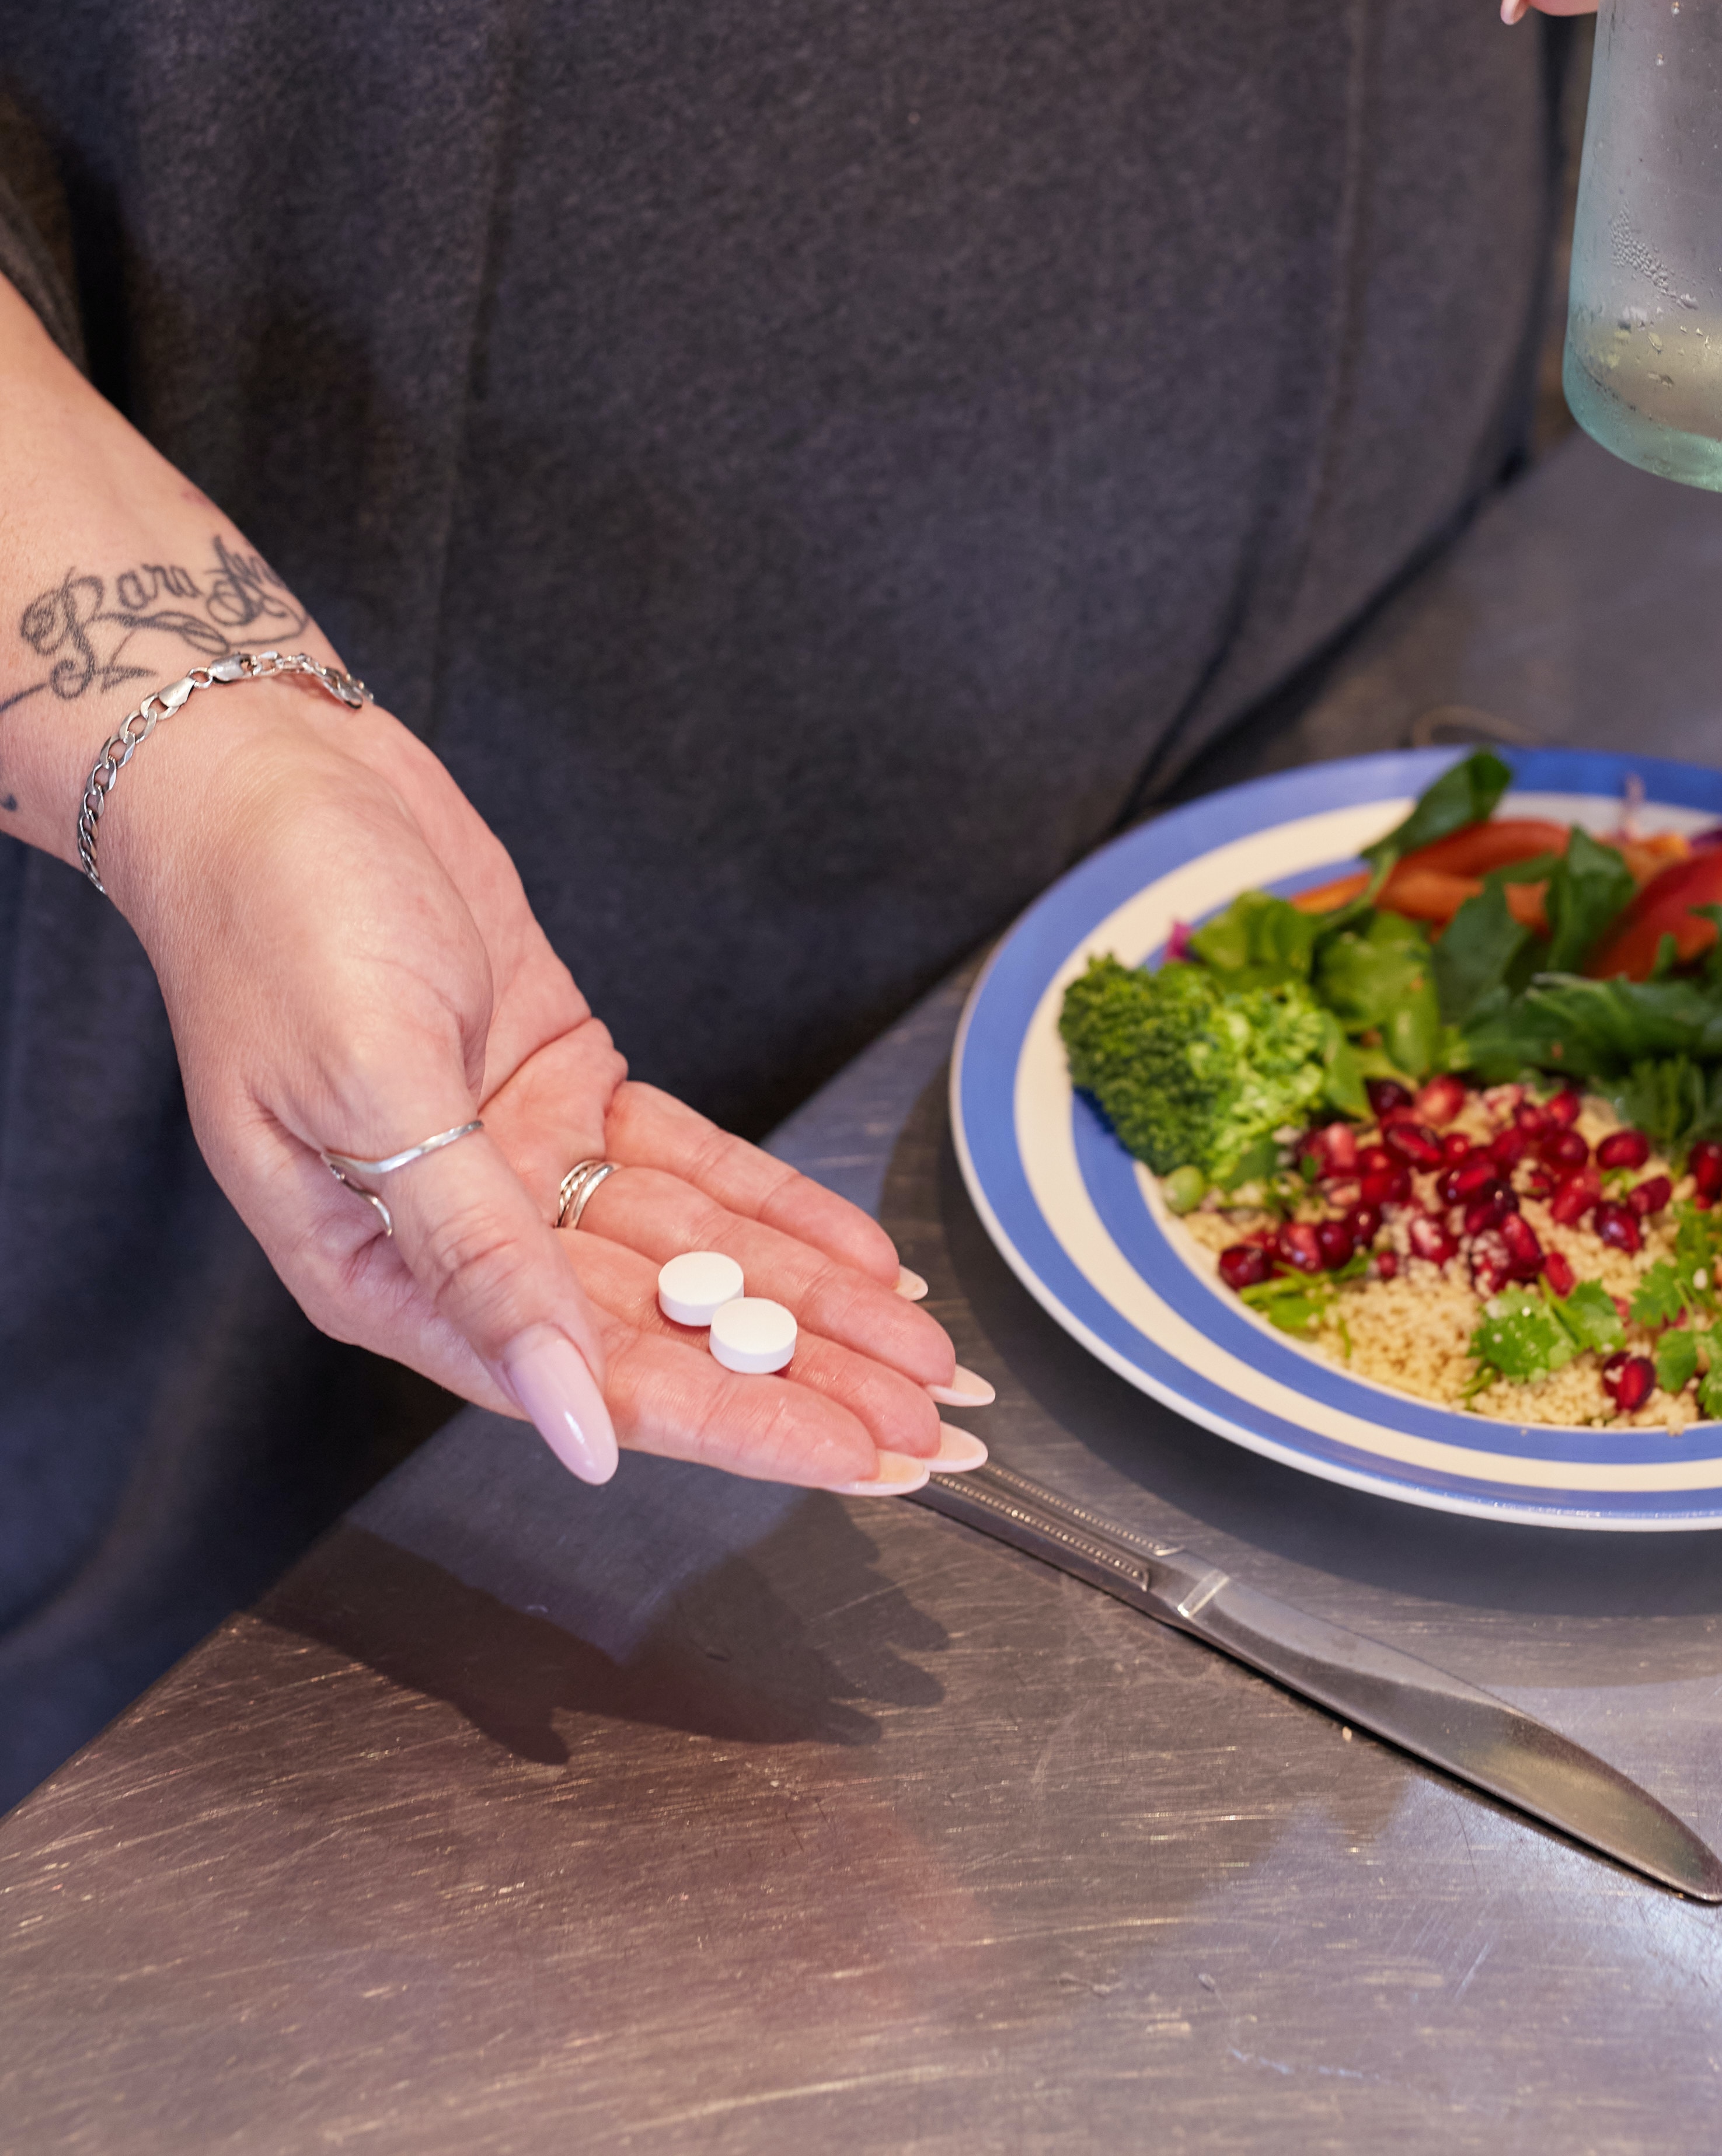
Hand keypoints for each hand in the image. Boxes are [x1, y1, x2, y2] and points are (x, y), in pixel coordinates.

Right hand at [103, 686, 979, 1493]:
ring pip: (690, 1259)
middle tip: (931, 1429)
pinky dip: (774, 1209)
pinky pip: (687, 1167)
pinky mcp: (560, 1082)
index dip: (736, 1424)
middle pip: (661, 1335)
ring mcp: (516, 1159)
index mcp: (382, 1275)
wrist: (272, 779)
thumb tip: (570, 1415)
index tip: (850, 1461)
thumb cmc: (276, 926)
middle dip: (802, 1380)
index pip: (594, 1380)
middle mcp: (458, 1237)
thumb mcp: (371, 1088)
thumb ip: (474, 1254)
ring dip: (808, 1305)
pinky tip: (858, 1256)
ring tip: (921, 1353)